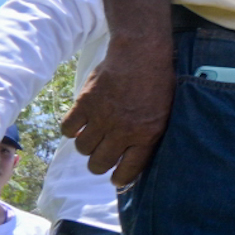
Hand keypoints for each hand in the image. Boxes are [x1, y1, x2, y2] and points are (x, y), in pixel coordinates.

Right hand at [61, 40, 174, 186]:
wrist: (140, 54)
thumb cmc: (158, 83)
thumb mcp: (165, 113)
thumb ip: (151, 135)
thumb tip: (139, 156)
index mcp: (146, 135)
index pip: (128, 171)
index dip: (120, 178)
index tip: (116, 179)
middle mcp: (122, 131)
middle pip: (100, 164)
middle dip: (100, 165)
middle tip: (102, 157)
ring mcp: (101, 118)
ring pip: (83, 149)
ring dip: (86, 147)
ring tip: (93, 138)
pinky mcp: (84, 104)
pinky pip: (68, 129)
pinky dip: (71, 130)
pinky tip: (80, 124)